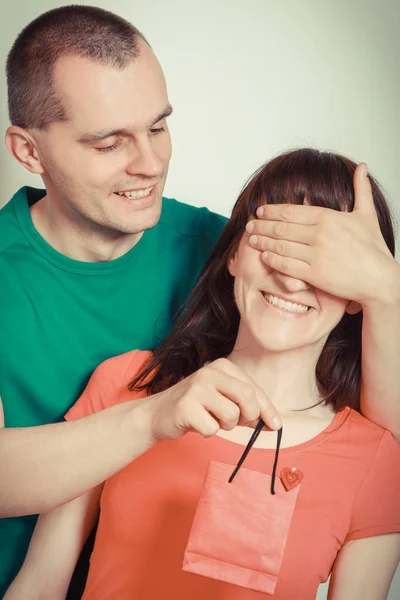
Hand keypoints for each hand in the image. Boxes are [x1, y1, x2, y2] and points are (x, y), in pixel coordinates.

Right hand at [143, 358, 280, 441]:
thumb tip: (273, 423)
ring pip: (231, 415)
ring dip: (225, 426)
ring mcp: (196, 387)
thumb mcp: (224, 401)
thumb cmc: (197, 408)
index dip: (267, 409)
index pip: (253, 389)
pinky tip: (196, 424)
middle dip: (249, 417)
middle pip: (247, 398)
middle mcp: (210, 372)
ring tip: (210, 420)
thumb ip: (247, 409)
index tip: (276, 425)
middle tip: (240, 424)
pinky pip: (212, 428)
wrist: (158, 414)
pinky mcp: (186, 406)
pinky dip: (208, 432)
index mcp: (222, 366)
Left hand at [245, 163, 397, 305]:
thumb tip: (362, 166)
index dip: (272, 211)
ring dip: (262, 242)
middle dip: (261, 226)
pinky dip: (272, 260)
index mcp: (328, 217)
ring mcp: (316, 254)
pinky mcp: (314, 274)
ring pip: (280, 246)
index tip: (260, 211)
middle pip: (281, 228)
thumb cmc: (374, 249)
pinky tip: (264, 256)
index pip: (291, 211)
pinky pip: (286, 265)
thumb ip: (361, 189)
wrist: (380, 279)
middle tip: (249, 225)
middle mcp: (319, 234)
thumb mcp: (367, 214)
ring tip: (251, 240)